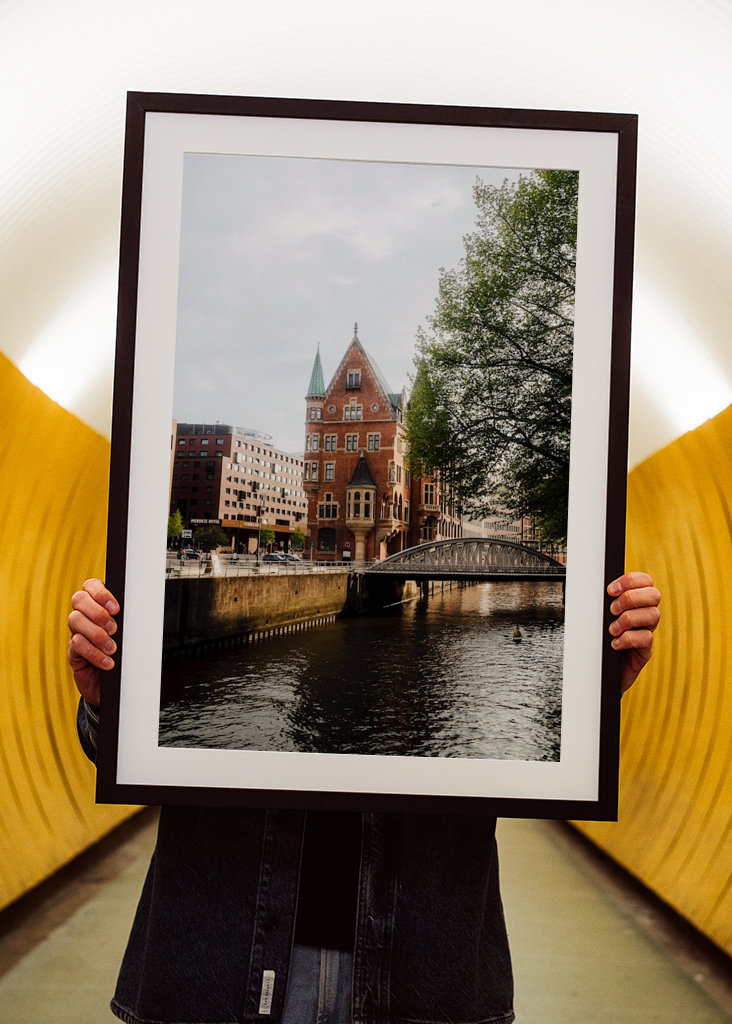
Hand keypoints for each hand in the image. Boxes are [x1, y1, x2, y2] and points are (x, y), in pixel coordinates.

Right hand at [67, 579, 119, 705]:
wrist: (116, 684)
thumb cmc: (124, 654)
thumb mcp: (128, 634)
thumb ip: (128, 620)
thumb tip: (139, 610)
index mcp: (99, 606)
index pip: (91, 586)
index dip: (100, 593)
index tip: (116, 608)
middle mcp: (85, 616)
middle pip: (79, 599)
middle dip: (98, 612)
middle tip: (114, 628)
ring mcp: (76, 633)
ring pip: (75, 620)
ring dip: (97, 634)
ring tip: (112, 648)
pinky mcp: (73, 652)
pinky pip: (77, 644)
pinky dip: (94, 653)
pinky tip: (107, 662)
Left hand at [607, 571, 660, 692]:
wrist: (599, 670)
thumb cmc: (599, 640)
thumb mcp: (600, 617)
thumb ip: (604, 602)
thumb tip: (595, 589)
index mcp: (635, 602)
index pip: (645, 581)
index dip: (631, 580)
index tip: (611, 590)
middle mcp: (644, 615)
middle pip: (654, 595)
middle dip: (630, 598)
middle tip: (612, 610)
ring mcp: (646, 632)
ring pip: (653, 615)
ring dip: (628, 619)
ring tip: (612, 629)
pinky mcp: (645, 651)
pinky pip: (646, 638)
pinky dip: (628, 639)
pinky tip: (615, 643)